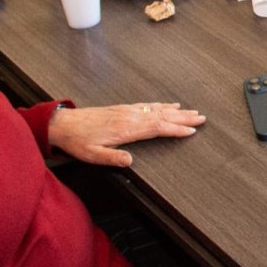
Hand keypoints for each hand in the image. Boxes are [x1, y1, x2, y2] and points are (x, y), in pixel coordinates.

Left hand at [47, 102, 203, 166]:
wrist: (64, 124)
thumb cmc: (78, 141)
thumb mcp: (92, 155)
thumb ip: (112, 158)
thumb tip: (130, 162)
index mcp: (126, 129)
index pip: (157, 128)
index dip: (176, 129)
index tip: (192, 130)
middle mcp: (130, 116)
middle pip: (162, 115)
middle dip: (183, 117)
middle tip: (202, 117)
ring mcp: (128, 111)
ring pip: (157, 109)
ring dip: (176, 110)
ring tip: (192, 111)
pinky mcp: (123, 108)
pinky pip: (148, 105)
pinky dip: (161, 105)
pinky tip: (168, 105)